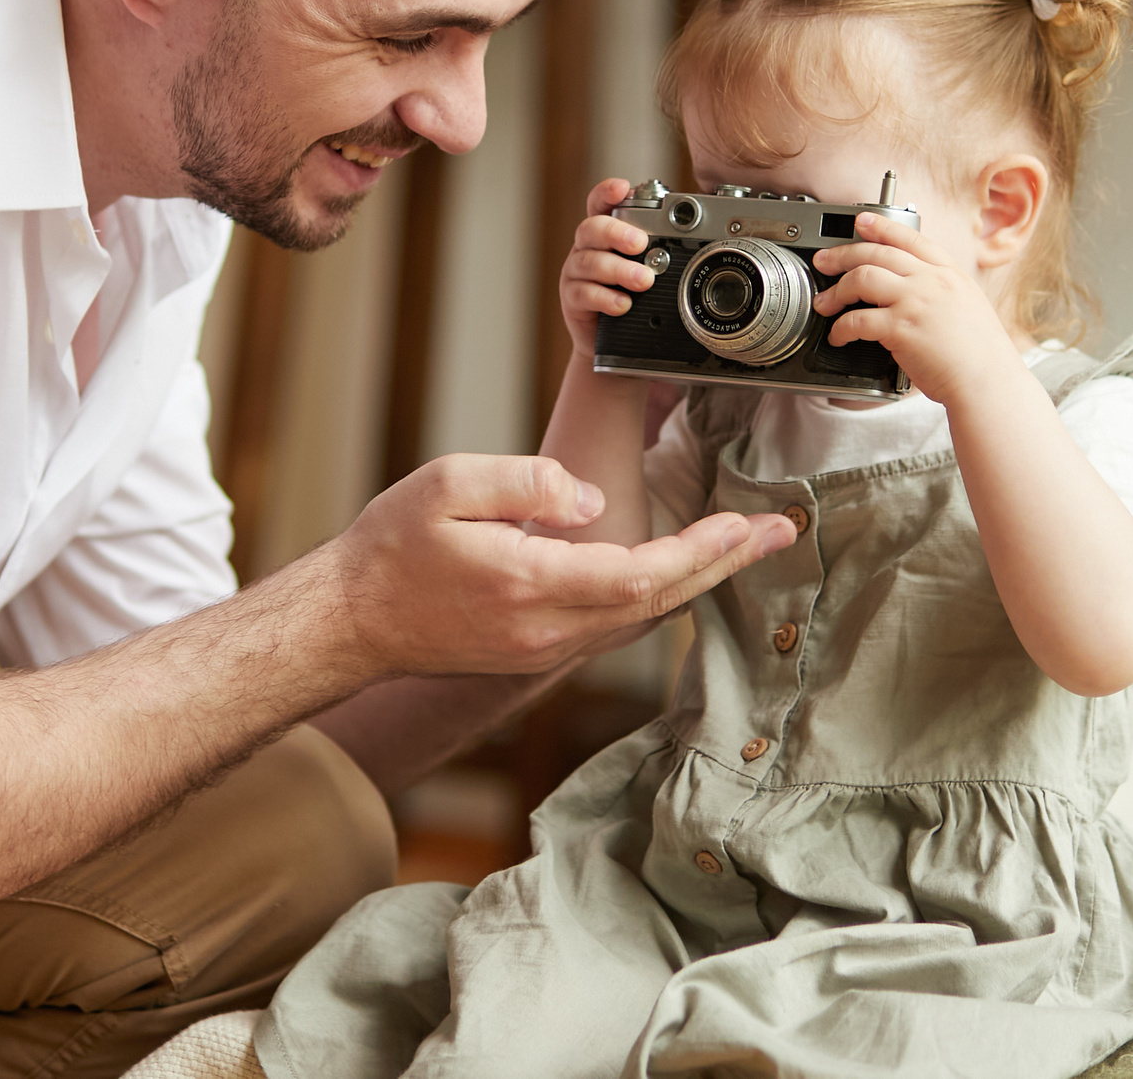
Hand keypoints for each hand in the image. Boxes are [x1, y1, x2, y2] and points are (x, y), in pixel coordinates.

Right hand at [322, 451, 797, 678]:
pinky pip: (618, 624)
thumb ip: (527, 482)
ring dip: (698, 580)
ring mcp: (547, 649)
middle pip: (660, 602)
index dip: (703, 551)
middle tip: (780, 531)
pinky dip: (660, 595)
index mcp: (532, 585)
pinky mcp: (540, 651)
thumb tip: (589, 495)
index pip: (642, 573)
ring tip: (746, 543)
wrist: (352, 621)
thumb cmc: (393, 546)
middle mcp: (549, 631)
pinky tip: (681, 570)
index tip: (749, 524)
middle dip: (725, 565)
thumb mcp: (449, 487)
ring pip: (644, 618)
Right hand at [560, 178, 655, 357]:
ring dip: (618, 269)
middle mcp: (587, 248)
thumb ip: (661, 253)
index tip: (622, 188)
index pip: (600, 204)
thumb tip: (700, 244)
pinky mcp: (572, 299)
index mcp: (604, 234)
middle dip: (617, 233)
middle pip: (592, 228)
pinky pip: (583, 293)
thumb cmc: (633, 296)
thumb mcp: (647, 269)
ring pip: (589, 262)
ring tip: (643, 280)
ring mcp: (576, 273)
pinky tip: (623, 304)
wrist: (611, 340)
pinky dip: (605, 298)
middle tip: (640, 243)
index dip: (607, 193)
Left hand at [810, 211, 1021, 406]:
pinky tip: (838, 336)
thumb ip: (940, 291)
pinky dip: (840, 328)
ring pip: (861, 278)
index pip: (910, 238)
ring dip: (836, 291)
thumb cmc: (980, 354)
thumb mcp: (968, 306)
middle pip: (876, 253)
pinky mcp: (901, 328)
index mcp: (949, 274)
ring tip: (826, 303)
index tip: (861, 222)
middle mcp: (931, 281)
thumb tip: (910, 288)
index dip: (881, 226)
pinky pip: (857, 320)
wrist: (989, 381)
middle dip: (842, 254)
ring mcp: (915, 302)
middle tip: (824, 261)